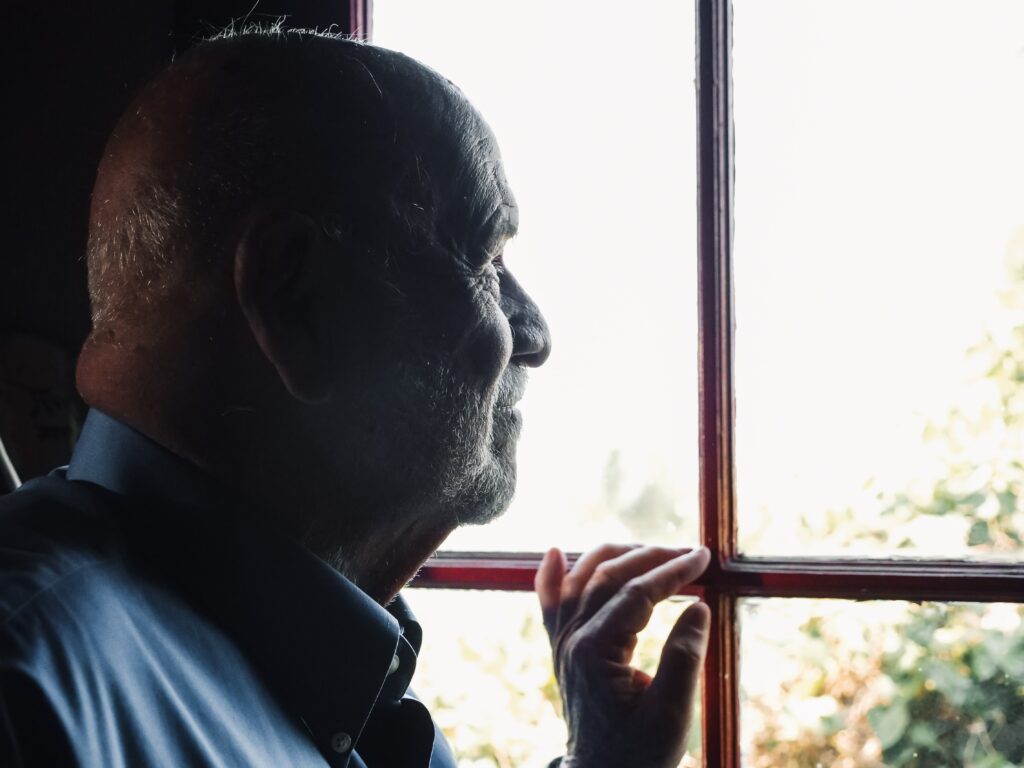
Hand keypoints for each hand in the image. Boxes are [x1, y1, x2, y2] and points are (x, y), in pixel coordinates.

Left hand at [535, 544, 711, 767]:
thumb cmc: (639, 755)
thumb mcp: (671, 715)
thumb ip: (684, 658)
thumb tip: (699, 606)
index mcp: (595, 652)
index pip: (636, 594)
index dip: (672, 571)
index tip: (704, 557)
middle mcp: (572, 640)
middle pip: (608, 577)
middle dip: (651, 557)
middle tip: (690, 552)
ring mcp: (563, 643)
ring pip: (581, 579)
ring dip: (617, 556)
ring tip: (653, 549)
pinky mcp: (562, 649)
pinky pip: (550, 603)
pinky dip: (552, 575)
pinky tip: (556, 552)